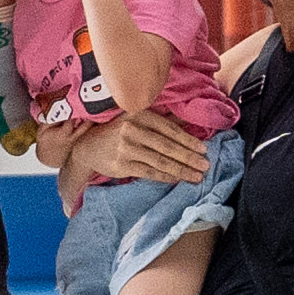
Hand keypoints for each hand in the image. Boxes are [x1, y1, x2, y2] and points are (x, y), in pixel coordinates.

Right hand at [51, 103, 208, 187]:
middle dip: (189, 157)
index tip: (203, 149)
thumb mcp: (136, 119)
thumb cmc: (117, 131)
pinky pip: (149, 172)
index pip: (169, 129)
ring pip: (160, 161)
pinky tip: (178, 179)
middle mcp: (132, 130)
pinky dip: (166, 177)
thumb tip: (189, 119)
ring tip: (197, 176)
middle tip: (205, 165)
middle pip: (167, 146)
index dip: (188, 140)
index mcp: (139, 114)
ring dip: (181, 170)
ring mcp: (126, 148)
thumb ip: (161, 120)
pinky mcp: (122, 165)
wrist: (88, 146)